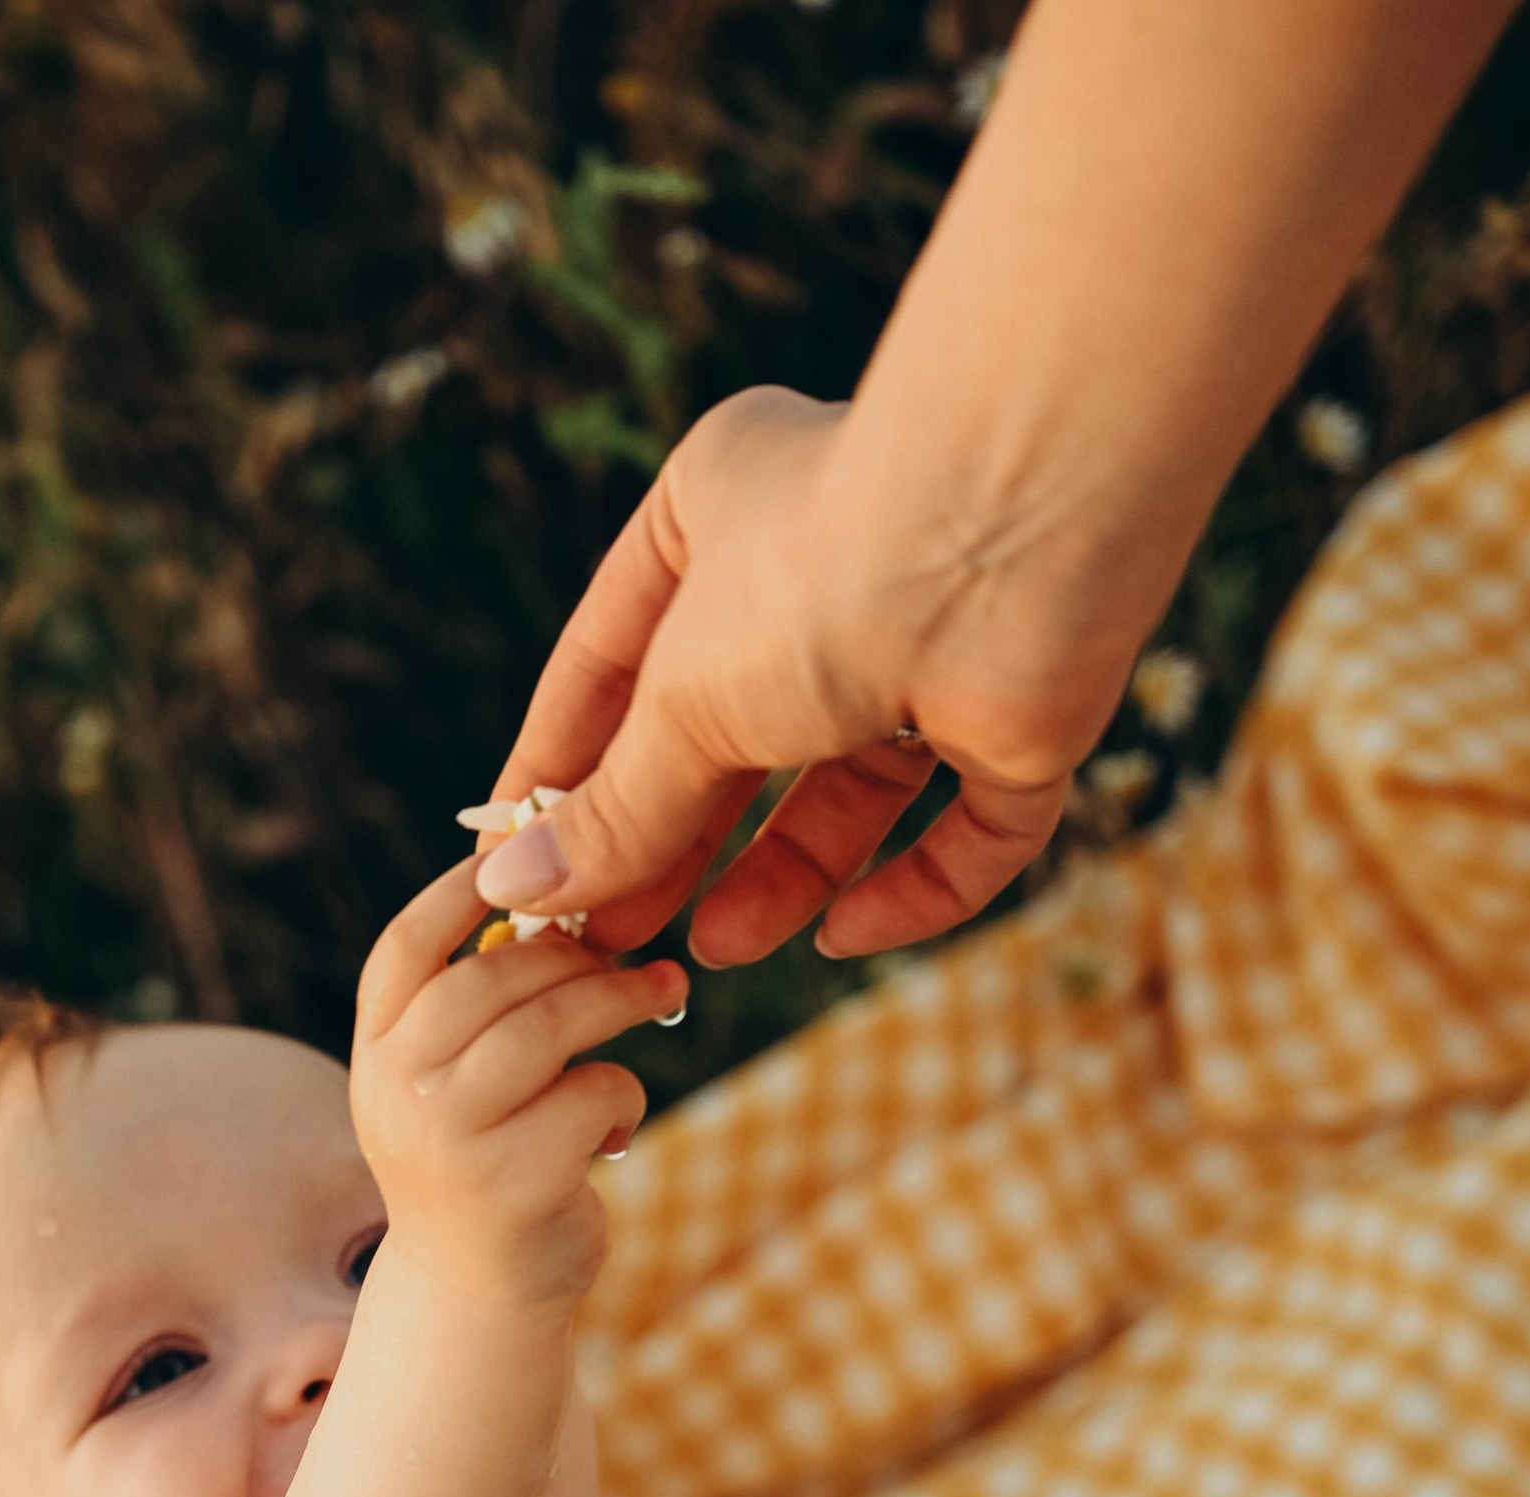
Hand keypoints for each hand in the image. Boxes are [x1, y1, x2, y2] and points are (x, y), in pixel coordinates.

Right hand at [349, 859, 685, 1304]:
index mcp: (376, 1053)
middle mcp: (397, 1091)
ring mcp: (450, 1138)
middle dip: (577, 953)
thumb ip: (478, 1008)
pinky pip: (597, 1093)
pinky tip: (613, 1131)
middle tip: (632, 954)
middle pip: (494, 976)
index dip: (464, 893)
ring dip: (620, 1000)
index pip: (407, 947)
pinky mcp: (514, 1182)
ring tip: (661, 993)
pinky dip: (624, 1098)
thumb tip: (566, 903)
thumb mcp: (450, 1083)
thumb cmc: (482, 1164)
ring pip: (550, 1025)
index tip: (529, 859)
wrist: (476, 1297)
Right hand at [470, 388, 1098, 969]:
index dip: (562, 771)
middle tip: (610, 938)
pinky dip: (913, 890)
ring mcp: (926, 647)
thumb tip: (518, 890)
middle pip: (729, 742)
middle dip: (672, 845)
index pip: (611, 662)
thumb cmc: (818, 572)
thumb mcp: (681, 705)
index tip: (514, 869)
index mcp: (717, 510)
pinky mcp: (1015, 717)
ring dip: (781, 879)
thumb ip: (611, 808)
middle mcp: (822, 572)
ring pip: (844, 793)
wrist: (1014, 539)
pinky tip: (844, 937)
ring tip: (712, 952)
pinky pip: (964, 828)